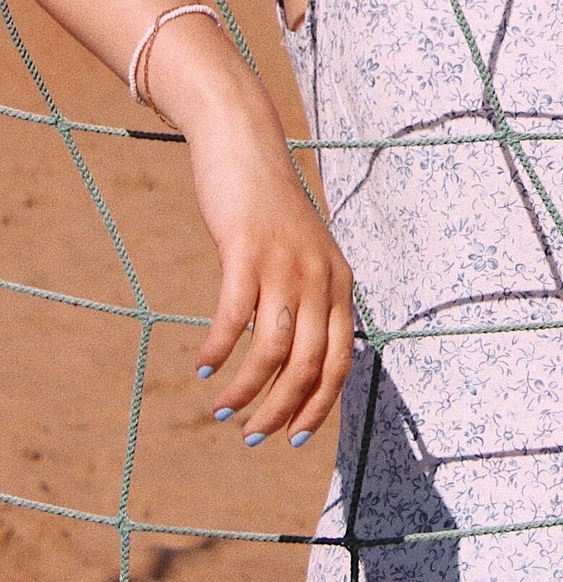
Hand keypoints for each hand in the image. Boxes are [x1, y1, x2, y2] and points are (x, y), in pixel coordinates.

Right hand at [185, 95, 353, 449]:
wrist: (245, 145)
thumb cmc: (269, 208)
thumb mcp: (304, 254)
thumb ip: (308, 298)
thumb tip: (296, 360)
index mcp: (340, 281)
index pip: (341, 360)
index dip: (319, 404)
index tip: (296, 437)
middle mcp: (320, 276)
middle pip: (309, 365)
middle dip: (281, 410)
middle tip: (251, 435)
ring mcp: (285, 263)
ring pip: (271, 350)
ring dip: (246, 390)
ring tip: (222, 407)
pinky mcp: (247, 251)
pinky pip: (233, 317)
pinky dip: (218, 349)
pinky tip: (202, 363)